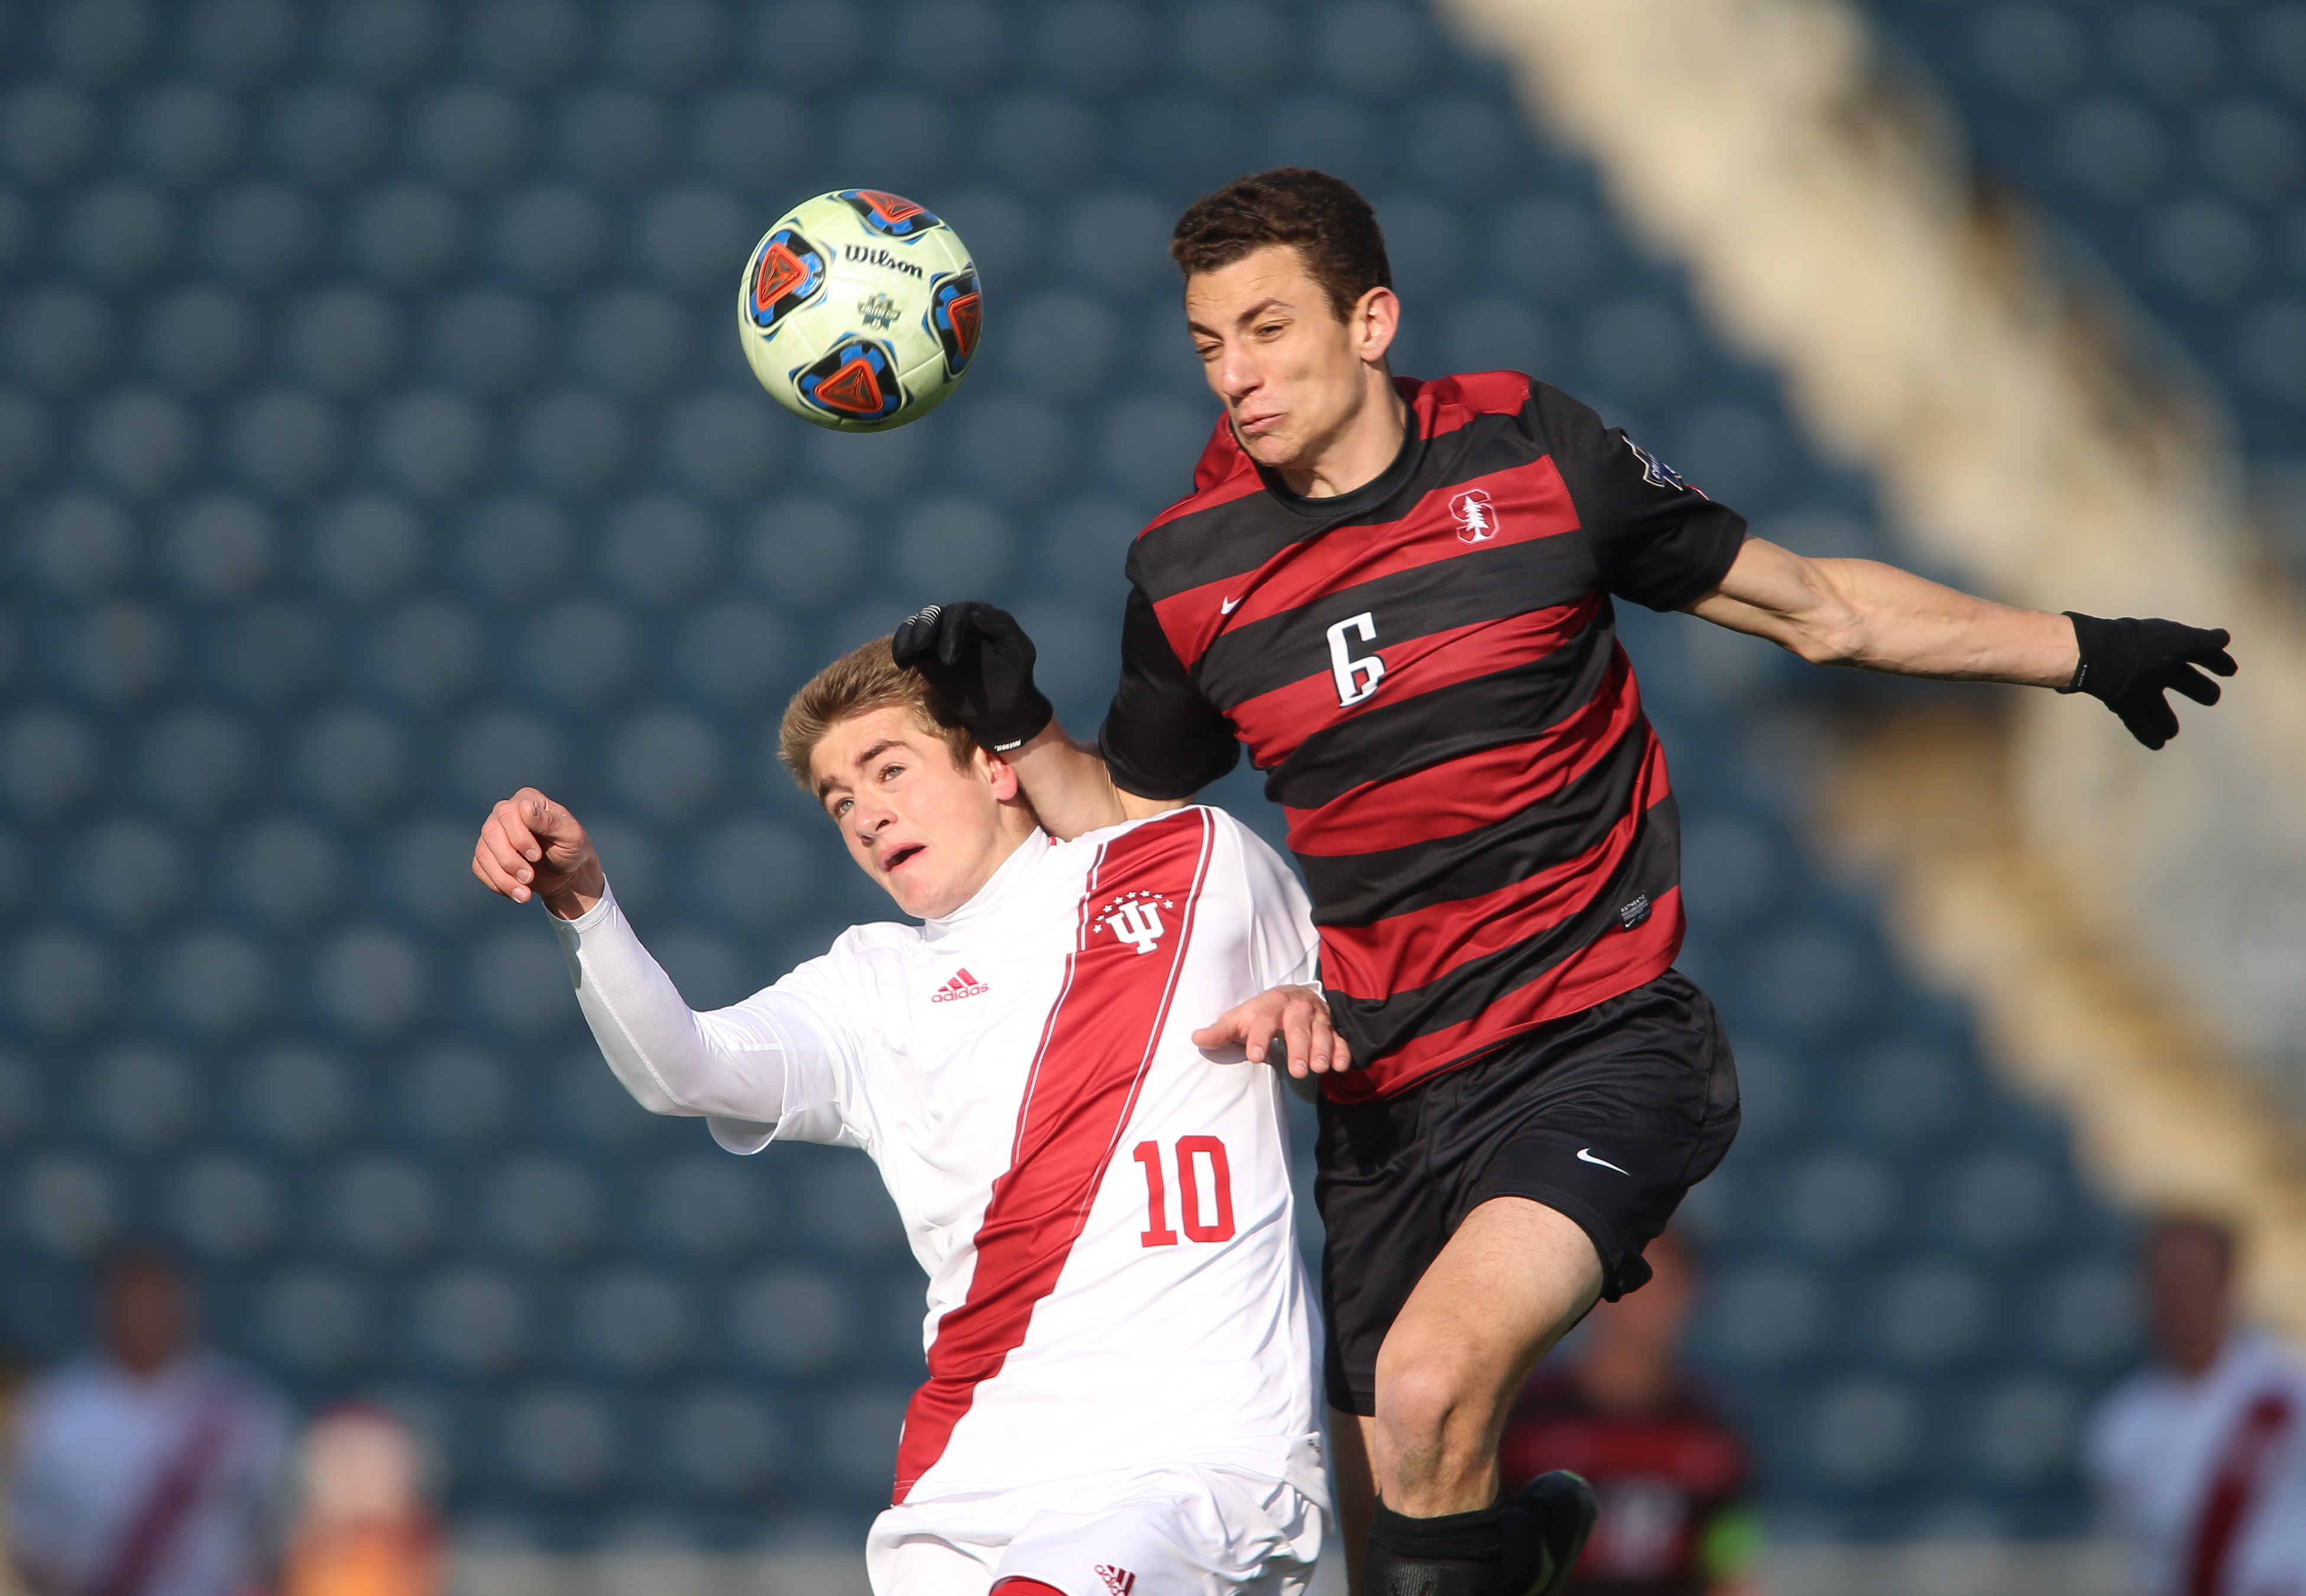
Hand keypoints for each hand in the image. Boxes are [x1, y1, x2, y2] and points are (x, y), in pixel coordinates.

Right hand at [471, 788, 603, 916]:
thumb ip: (550, 822)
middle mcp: (505, 813)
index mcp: (527, 800)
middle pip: (491, 832)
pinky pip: (479, 868)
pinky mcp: (487, 855)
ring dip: (503, 877)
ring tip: (525, 895)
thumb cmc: (572, 849)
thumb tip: (526, 807)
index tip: (536, 856)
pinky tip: (518, 892)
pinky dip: (498, 884)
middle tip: (529, 877)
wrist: (568, 875)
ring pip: (483, 853)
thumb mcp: (570, 835)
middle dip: (509, 860)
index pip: (509, 812)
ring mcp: (493, 834)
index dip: (519, 837)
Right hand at [891, 600, 1053, 751]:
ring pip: (919, 625)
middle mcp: (958, 622)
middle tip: (921, 646)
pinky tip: (903, 663)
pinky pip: (909, 644)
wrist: (1000, 709)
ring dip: (910, 634)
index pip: (961, 611)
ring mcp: (939, 637)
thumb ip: (1001, 624)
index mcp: (980, 616)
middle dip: (926, 628)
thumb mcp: (1018, 650)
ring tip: (908, 653)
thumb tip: (973, 610)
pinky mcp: (926, 655)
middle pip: (935, 614)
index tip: (950, 660)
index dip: (952, 628)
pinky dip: (901, 648)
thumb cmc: (1013, 678)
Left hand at [1192, 985, 1352, 1077]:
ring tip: (1319, 1069)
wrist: (1294, 996)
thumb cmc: (1261, 1013)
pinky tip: (1341, 1066)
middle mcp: (1297, 1008)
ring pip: (1322, 1033)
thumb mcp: (1240, 1018)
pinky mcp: (1332, 1028)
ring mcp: (1317, 1018)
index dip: (1260, 1037)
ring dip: (1322, 1050)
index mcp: (1272, 1003)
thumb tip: (1196, 1039)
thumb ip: (1221, 1031)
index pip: (1264, 1020)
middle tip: (1297, 1071)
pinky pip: (1340, 1040)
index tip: (1255, 1057)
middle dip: (1299, 1048)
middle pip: (1298, 1028)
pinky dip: (1342, 1052)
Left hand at [2061, 613, 2236, 748]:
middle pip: (2180, 679)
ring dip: (2165, 718)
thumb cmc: (2144, 647)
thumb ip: (2204, 641)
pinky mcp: (2119, 700)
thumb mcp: (2179, 641)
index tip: (2231, 672)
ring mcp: (2136, 684)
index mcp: (2168, 647)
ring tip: (2173, 732)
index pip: (2197, 651)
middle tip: (2212, 698)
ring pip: (2154, 704)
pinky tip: (2158, 744)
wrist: (2101, 657)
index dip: (2215, 660)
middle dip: (2196, 688)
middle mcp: (2153, 665)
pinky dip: (2146, 731)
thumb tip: (2225, 638)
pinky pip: (2135, 718)